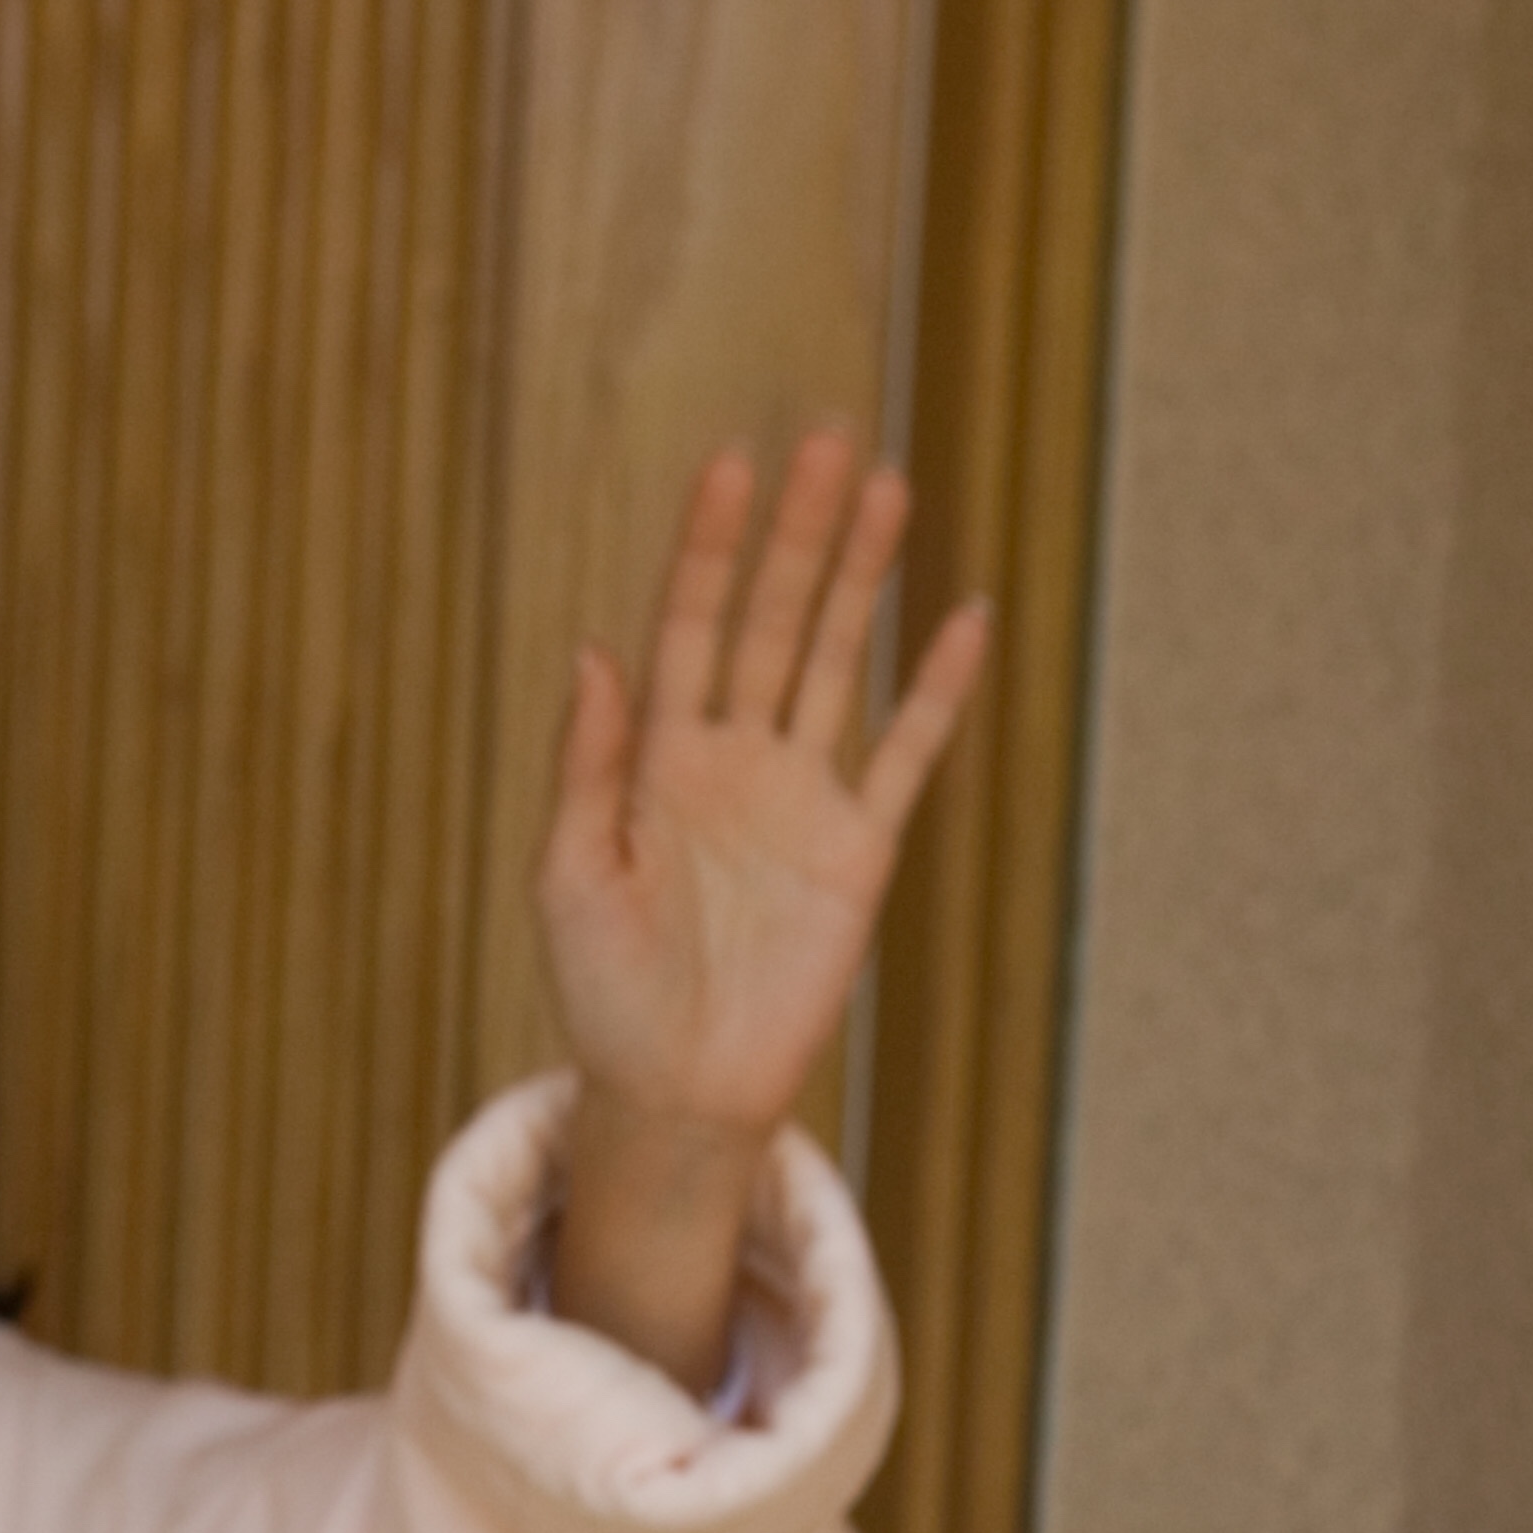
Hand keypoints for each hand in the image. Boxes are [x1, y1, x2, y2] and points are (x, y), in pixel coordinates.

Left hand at [537, 425, 989, 1394]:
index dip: (708, 549)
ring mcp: (801, 796)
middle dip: (799, 535)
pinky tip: (963, 618)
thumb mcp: (569, 877)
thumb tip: (593, 649)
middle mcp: (735, 759)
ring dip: (862, 579)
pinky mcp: (858, 850)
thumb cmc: (604, 993)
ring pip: (836, 662)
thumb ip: (586, 766)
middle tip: (828, 440)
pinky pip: (905, 754)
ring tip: (889, 487)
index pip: (689, 626)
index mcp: (658, 757)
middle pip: (770, 620)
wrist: (676, 1092)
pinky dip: (935, 691)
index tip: (730, 466)